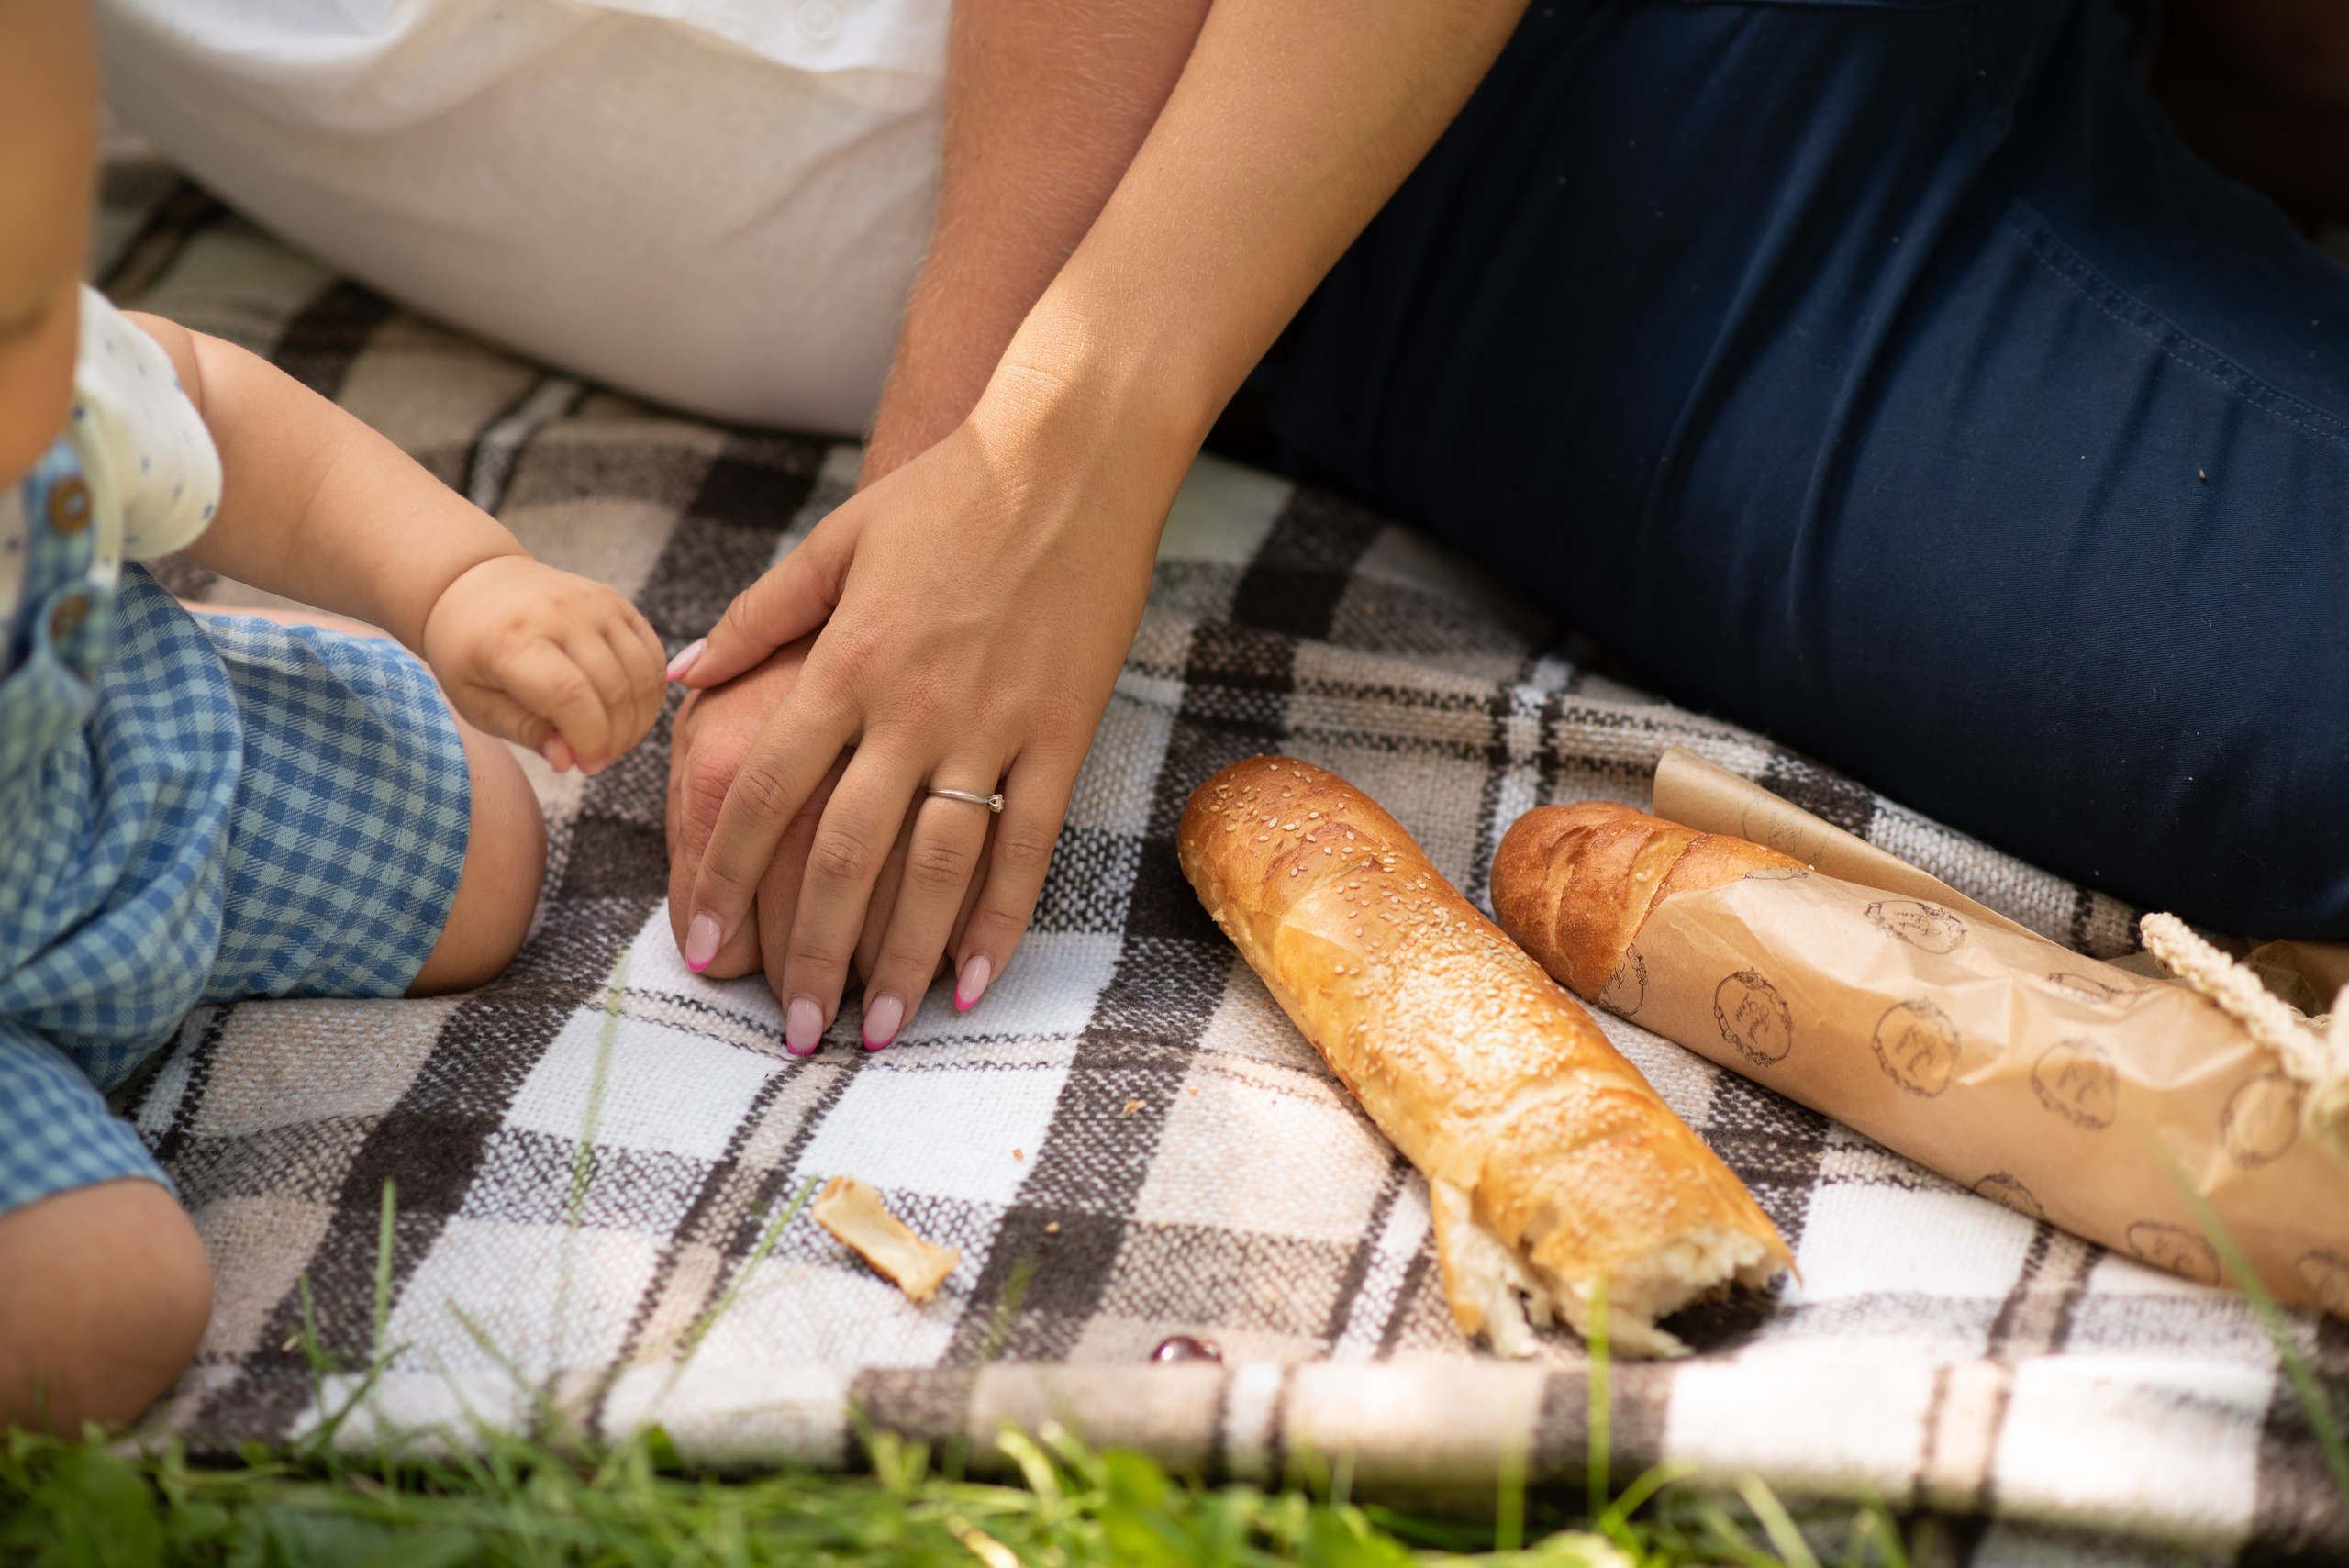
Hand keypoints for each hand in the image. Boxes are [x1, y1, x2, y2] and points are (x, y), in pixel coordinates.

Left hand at [423, 554, 667, 773]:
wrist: (479, 583)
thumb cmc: (470, 650)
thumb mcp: (475, 700)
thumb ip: (524, 731)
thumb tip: (570, 760)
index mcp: (513, 638)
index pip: (571, 696)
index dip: (589, 741)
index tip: (585, 766)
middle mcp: (561, 612)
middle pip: (614, 691)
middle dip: (615, 740)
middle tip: (596, 759)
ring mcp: (596, 603)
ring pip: (642, 677)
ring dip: (637, 722)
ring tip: (612, 740)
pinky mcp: (619, 603)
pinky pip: (653, 658)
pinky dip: (649, 694)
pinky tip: (626, 713)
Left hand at [671, 392, 1168, 1051]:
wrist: (1073, 456)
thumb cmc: (950, 493)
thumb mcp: (837, 540)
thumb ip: (761, 617)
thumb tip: (684, 676)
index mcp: (843, 662)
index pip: (762, 792)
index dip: (727, 879)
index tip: (704, 947)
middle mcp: (911, 708)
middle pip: (844, 856)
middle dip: (811, 952)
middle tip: (790, 1031)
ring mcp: (992, 727)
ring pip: (936, 870)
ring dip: (903, 960)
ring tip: (879, 1031)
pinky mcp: (1061, 736)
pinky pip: (1028, 848)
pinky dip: (999, 921)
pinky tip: (974, 981)